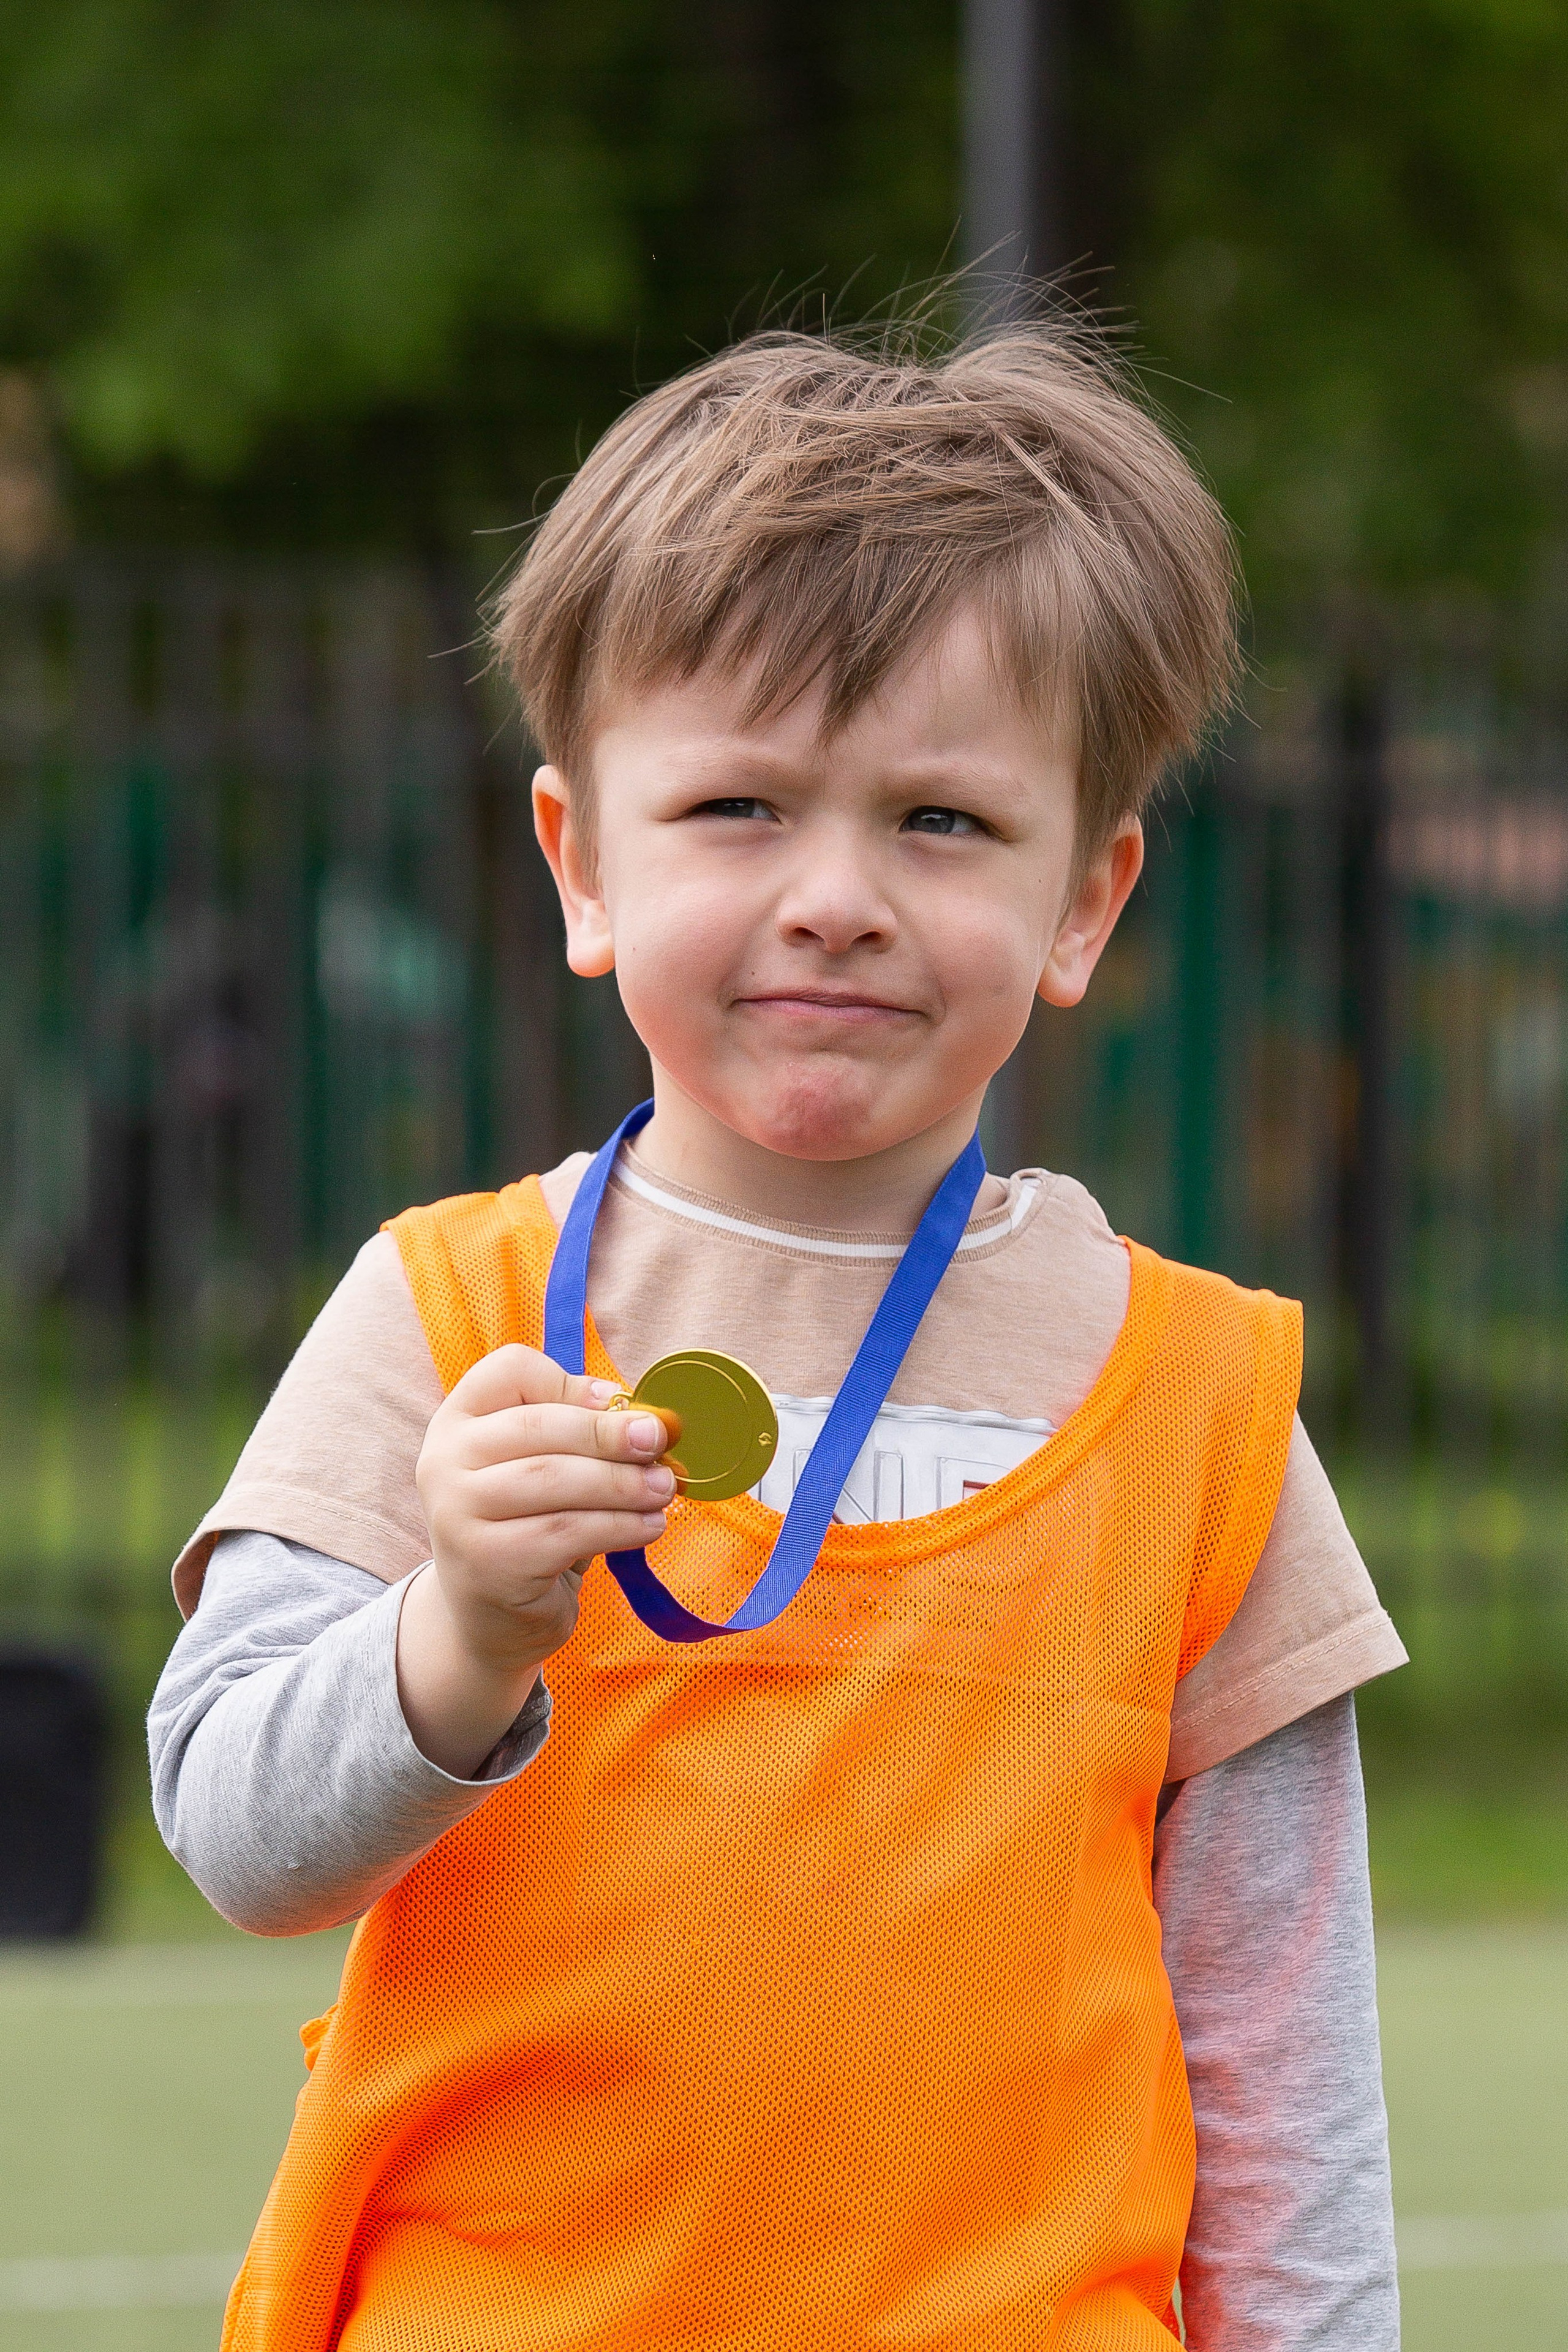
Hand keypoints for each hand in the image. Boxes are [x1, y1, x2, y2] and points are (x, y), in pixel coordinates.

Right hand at [397, 1345, 673, 1774]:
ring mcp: (457, 1513)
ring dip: (622, 1482)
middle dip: (609, 1433)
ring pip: (555, 1479)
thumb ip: (576, 1432)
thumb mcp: (542, 1467)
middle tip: (659, 1441)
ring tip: (663, 1489)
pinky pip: (566, 1532)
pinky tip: (648, 1526)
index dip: (568, 1381)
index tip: (618, 1402)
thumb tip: (640, 1413)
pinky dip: (618, 1526)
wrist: (490, 1617)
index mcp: (457, 1420)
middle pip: (538, 1425)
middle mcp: (444, 1461)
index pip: (509, 1371)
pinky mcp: (487, 1562)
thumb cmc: (528, 1526)